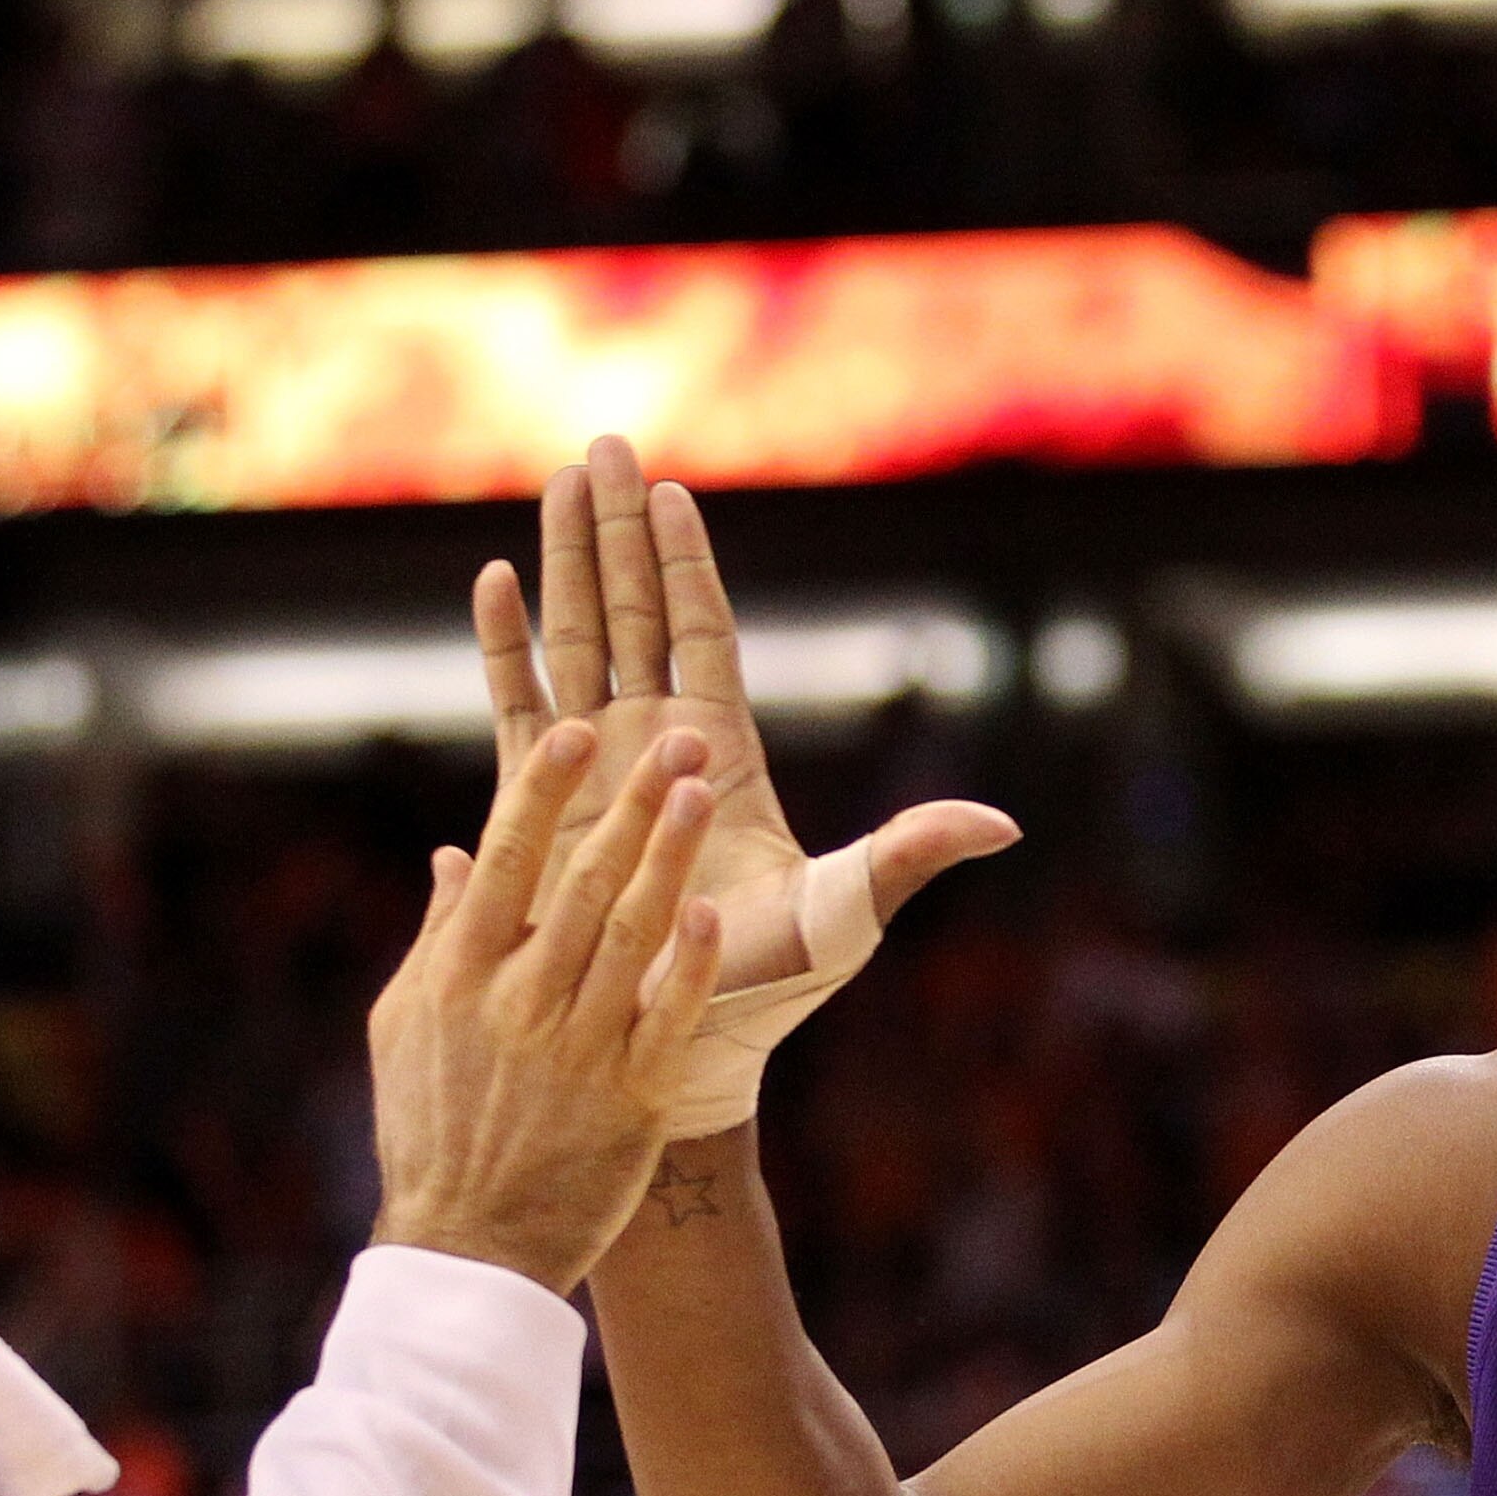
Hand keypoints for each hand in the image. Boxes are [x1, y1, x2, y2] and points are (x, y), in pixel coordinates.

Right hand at [367, 720, 724, 1293]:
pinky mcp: (632, 1097)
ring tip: (697, 794)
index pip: (505, 862)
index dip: (543, 793)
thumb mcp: (405, 1028)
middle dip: (631, 804)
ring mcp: (578, 1050)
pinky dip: (687, 962)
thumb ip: (436, 936)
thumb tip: (452, 854)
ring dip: (667, 858)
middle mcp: (519, 1004)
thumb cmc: (430, 1129)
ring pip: (632, 934)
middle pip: (584, 883)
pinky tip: (707, 910)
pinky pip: (667, 1015)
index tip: (577, 733)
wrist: (470, 1246)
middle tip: (676, 741)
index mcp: (459, 977)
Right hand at [473, 437, 1016, 998]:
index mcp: (723, 751)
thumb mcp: (848, 911)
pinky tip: (494, 580)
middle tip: (601, 446)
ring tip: (553, 483)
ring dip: (563, 564)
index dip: (686, 562)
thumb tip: (1001, 823)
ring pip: (575, 642)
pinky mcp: (543, 804)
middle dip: (616, 531)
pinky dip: (505, 644)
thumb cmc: (773, 986)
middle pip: (635, 613)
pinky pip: (516, 707)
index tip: (670, 490)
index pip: (704, 633)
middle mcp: (657, 744)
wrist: (684, 1048)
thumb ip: (908, 854)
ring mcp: (597, 768)